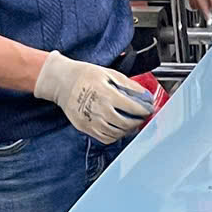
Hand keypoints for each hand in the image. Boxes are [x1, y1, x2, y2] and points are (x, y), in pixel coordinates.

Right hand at [33, 50, 152, 143]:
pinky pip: (105, 138)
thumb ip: (128, 85)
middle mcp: (99, 110)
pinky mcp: (85, 128)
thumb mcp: (109, 73)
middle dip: (138, 121)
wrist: (62, 82)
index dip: (144, 110)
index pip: (132, 108)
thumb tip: (145, 94)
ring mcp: (91, 121)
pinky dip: (116, 135)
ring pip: (117, 133)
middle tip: (142, 117)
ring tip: (131, 123)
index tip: (149, 109)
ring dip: (128, 130)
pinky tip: (118, 128)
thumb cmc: (85, 75)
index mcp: (106, 94)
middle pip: (126, 123)